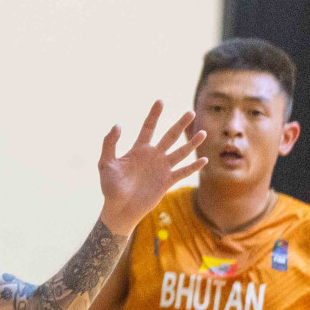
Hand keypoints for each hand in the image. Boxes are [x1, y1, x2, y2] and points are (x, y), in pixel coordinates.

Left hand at [97, 101, 206, 234]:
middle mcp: (153, 156)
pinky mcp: (167, 182)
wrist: (119, 208)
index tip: (160, 101)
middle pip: (169, 136)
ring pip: (180, 152)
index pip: (148, 128)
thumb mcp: (105, 163)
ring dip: (191, 143)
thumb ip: (109, 144)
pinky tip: (203, 159)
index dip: (154, 115)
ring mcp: (161, 168)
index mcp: (138, 150)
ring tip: (202, 133)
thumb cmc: (110, 187)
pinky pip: (183, 172)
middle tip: (190, 112)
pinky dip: (193, 167)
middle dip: (180, 125)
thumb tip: (118, 124)